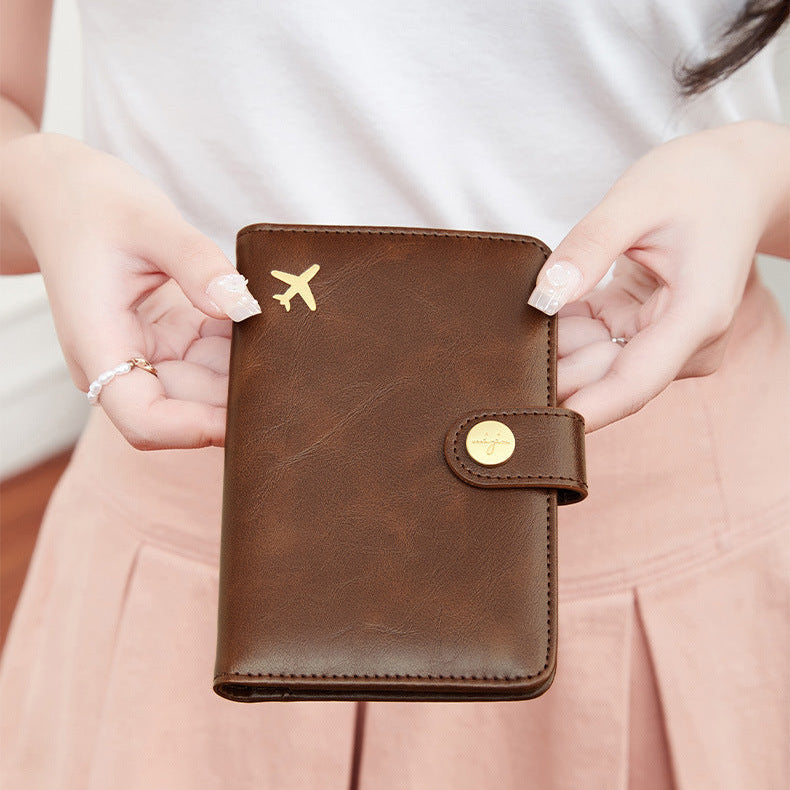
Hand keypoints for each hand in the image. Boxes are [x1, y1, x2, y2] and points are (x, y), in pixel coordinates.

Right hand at [1, 132, 261, 448]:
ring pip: (205, 387)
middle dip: (233, 401)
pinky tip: (267, 328)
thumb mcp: (147, 220)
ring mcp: (146, 353)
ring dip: (243, 373)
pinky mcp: (168, 339)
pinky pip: (211, 358)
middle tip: (291, 381)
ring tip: (286, 350)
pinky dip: (238, 346)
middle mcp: (121, 361)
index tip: (243, 418)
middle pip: (185, 409)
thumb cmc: (92, 204)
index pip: (143, 419)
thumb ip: (196, 262)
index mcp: (99, 345)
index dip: (193, 431)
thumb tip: (242, 305)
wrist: (66, 194)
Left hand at [526, 121, 788, 432]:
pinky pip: (599, 339)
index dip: (585, 410)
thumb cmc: (700, 181)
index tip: (538, 429)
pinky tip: (544, 311)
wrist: (738, 176)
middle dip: (555, 372)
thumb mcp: (638, 200)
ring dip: (558, 345)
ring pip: (598, 360)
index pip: (634, 384)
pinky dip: (570, 327)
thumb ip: (590, 247)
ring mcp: (668, 339)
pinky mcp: (648, 329)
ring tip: (512, 333)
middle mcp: (686, 340)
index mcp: (697, 317)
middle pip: (608, 376)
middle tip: (497, 371)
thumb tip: (543, 296)